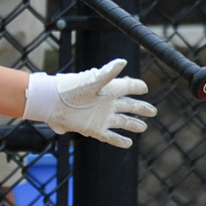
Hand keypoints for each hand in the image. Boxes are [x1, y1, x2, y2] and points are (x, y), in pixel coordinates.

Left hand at [22, 59, 157, 148]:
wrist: (52, 103)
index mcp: (109, 89)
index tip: (145, 88)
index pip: (128, 87)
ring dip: (133, 125)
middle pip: (129, 106)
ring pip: (122, 122)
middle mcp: (107, 103)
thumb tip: (123, 62)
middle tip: (153, 111)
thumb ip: (108, 73)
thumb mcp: (93, 81)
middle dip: (141, 108)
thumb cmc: (72, 88)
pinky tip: (128, 143)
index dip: (137, 87)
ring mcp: (101, 117)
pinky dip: (119, 140)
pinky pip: (110, 136)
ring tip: (143, 127)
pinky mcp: (94, 129)